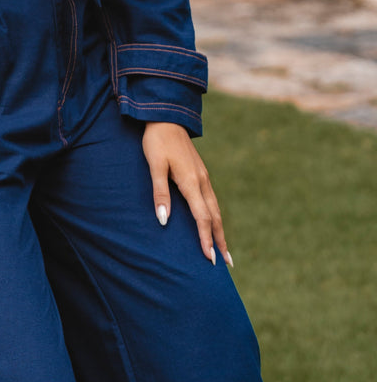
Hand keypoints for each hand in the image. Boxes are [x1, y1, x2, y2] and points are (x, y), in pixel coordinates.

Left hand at [142, 121, 232, 267]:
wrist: (165, 117)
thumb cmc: (157, 141)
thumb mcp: (155, 166)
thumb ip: (160, 193)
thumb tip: (163, 220)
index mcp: (192, 182)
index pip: (202, 217)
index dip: (205, 239)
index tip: (210, 259)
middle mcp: (202, 181)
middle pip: (214, 216)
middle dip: (220, 240)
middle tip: (226, 263)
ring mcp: (203, 177)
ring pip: (215, 209)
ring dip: (219, 229)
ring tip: (223, 249)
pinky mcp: (200, 173)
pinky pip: (211, 200)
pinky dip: (214, 216)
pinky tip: (212, 222)